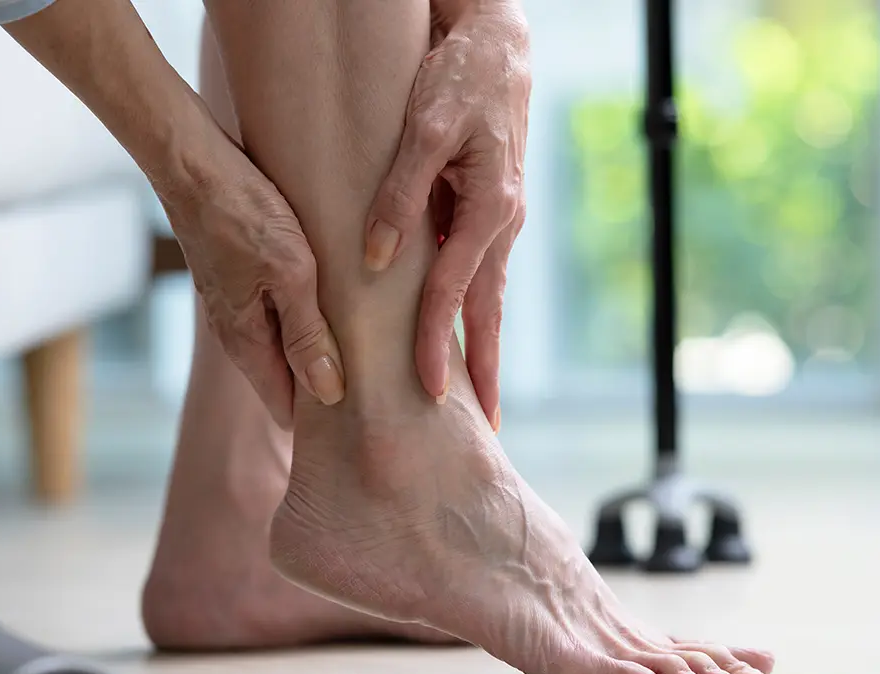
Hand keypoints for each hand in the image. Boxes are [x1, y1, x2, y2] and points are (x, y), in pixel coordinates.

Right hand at [164, 141, 344, 428]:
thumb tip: (330, 393)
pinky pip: (277, 313)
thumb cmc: (242, 210)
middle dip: (326, 387)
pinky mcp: (239, 277)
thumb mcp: (289, 273)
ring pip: (283, 344)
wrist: (189, 159)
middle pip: (286, 380)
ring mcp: (235, 304)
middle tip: (379, 386)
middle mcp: (236, 331)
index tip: (366, 416)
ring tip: (368, 348)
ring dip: (318, 348)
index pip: (285, 408)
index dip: (324, 419)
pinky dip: (305, 318)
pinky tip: (335, 305)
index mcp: (245, 342)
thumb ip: (308, 333)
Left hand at [364, 0, 530, 430]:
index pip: (454, 292)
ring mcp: (502, 219)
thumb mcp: (424, 127)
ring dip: (482, 346)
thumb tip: (375, 259)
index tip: (425, 390)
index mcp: (490, 208)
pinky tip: (461, 332)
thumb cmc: (460, 77)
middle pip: (489, 312)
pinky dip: (473, 310)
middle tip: (486, 426)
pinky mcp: (492, 211)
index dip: (436, 342)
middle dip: (484, 372)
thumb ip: (400, 194)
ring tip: (475, 396)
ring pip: (488, 295)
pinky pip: (481, 271)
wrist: (499, 41)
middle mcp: (503, 222)